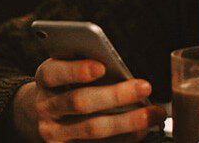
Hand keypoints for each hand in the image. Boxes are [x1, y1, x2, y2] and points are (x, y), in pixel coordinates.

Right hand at [11, 59, 166, 141]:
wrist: (43, 117)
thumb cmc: (66, 85)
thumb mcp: (67, 69)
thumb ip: (84, 63)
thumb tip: (118, 63)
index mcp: (45, 80)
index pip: (54, 73)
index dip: (76, 70)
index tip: (101, 67)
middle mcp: (46, 107)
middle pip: (80, 101)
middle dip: (115, 95)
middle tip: (144, 87)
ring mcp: (54, 134)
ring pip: (93, 128)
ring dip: (128, 121)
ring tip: (155, 113)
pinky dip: (125, 138)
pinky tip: (143, 130)